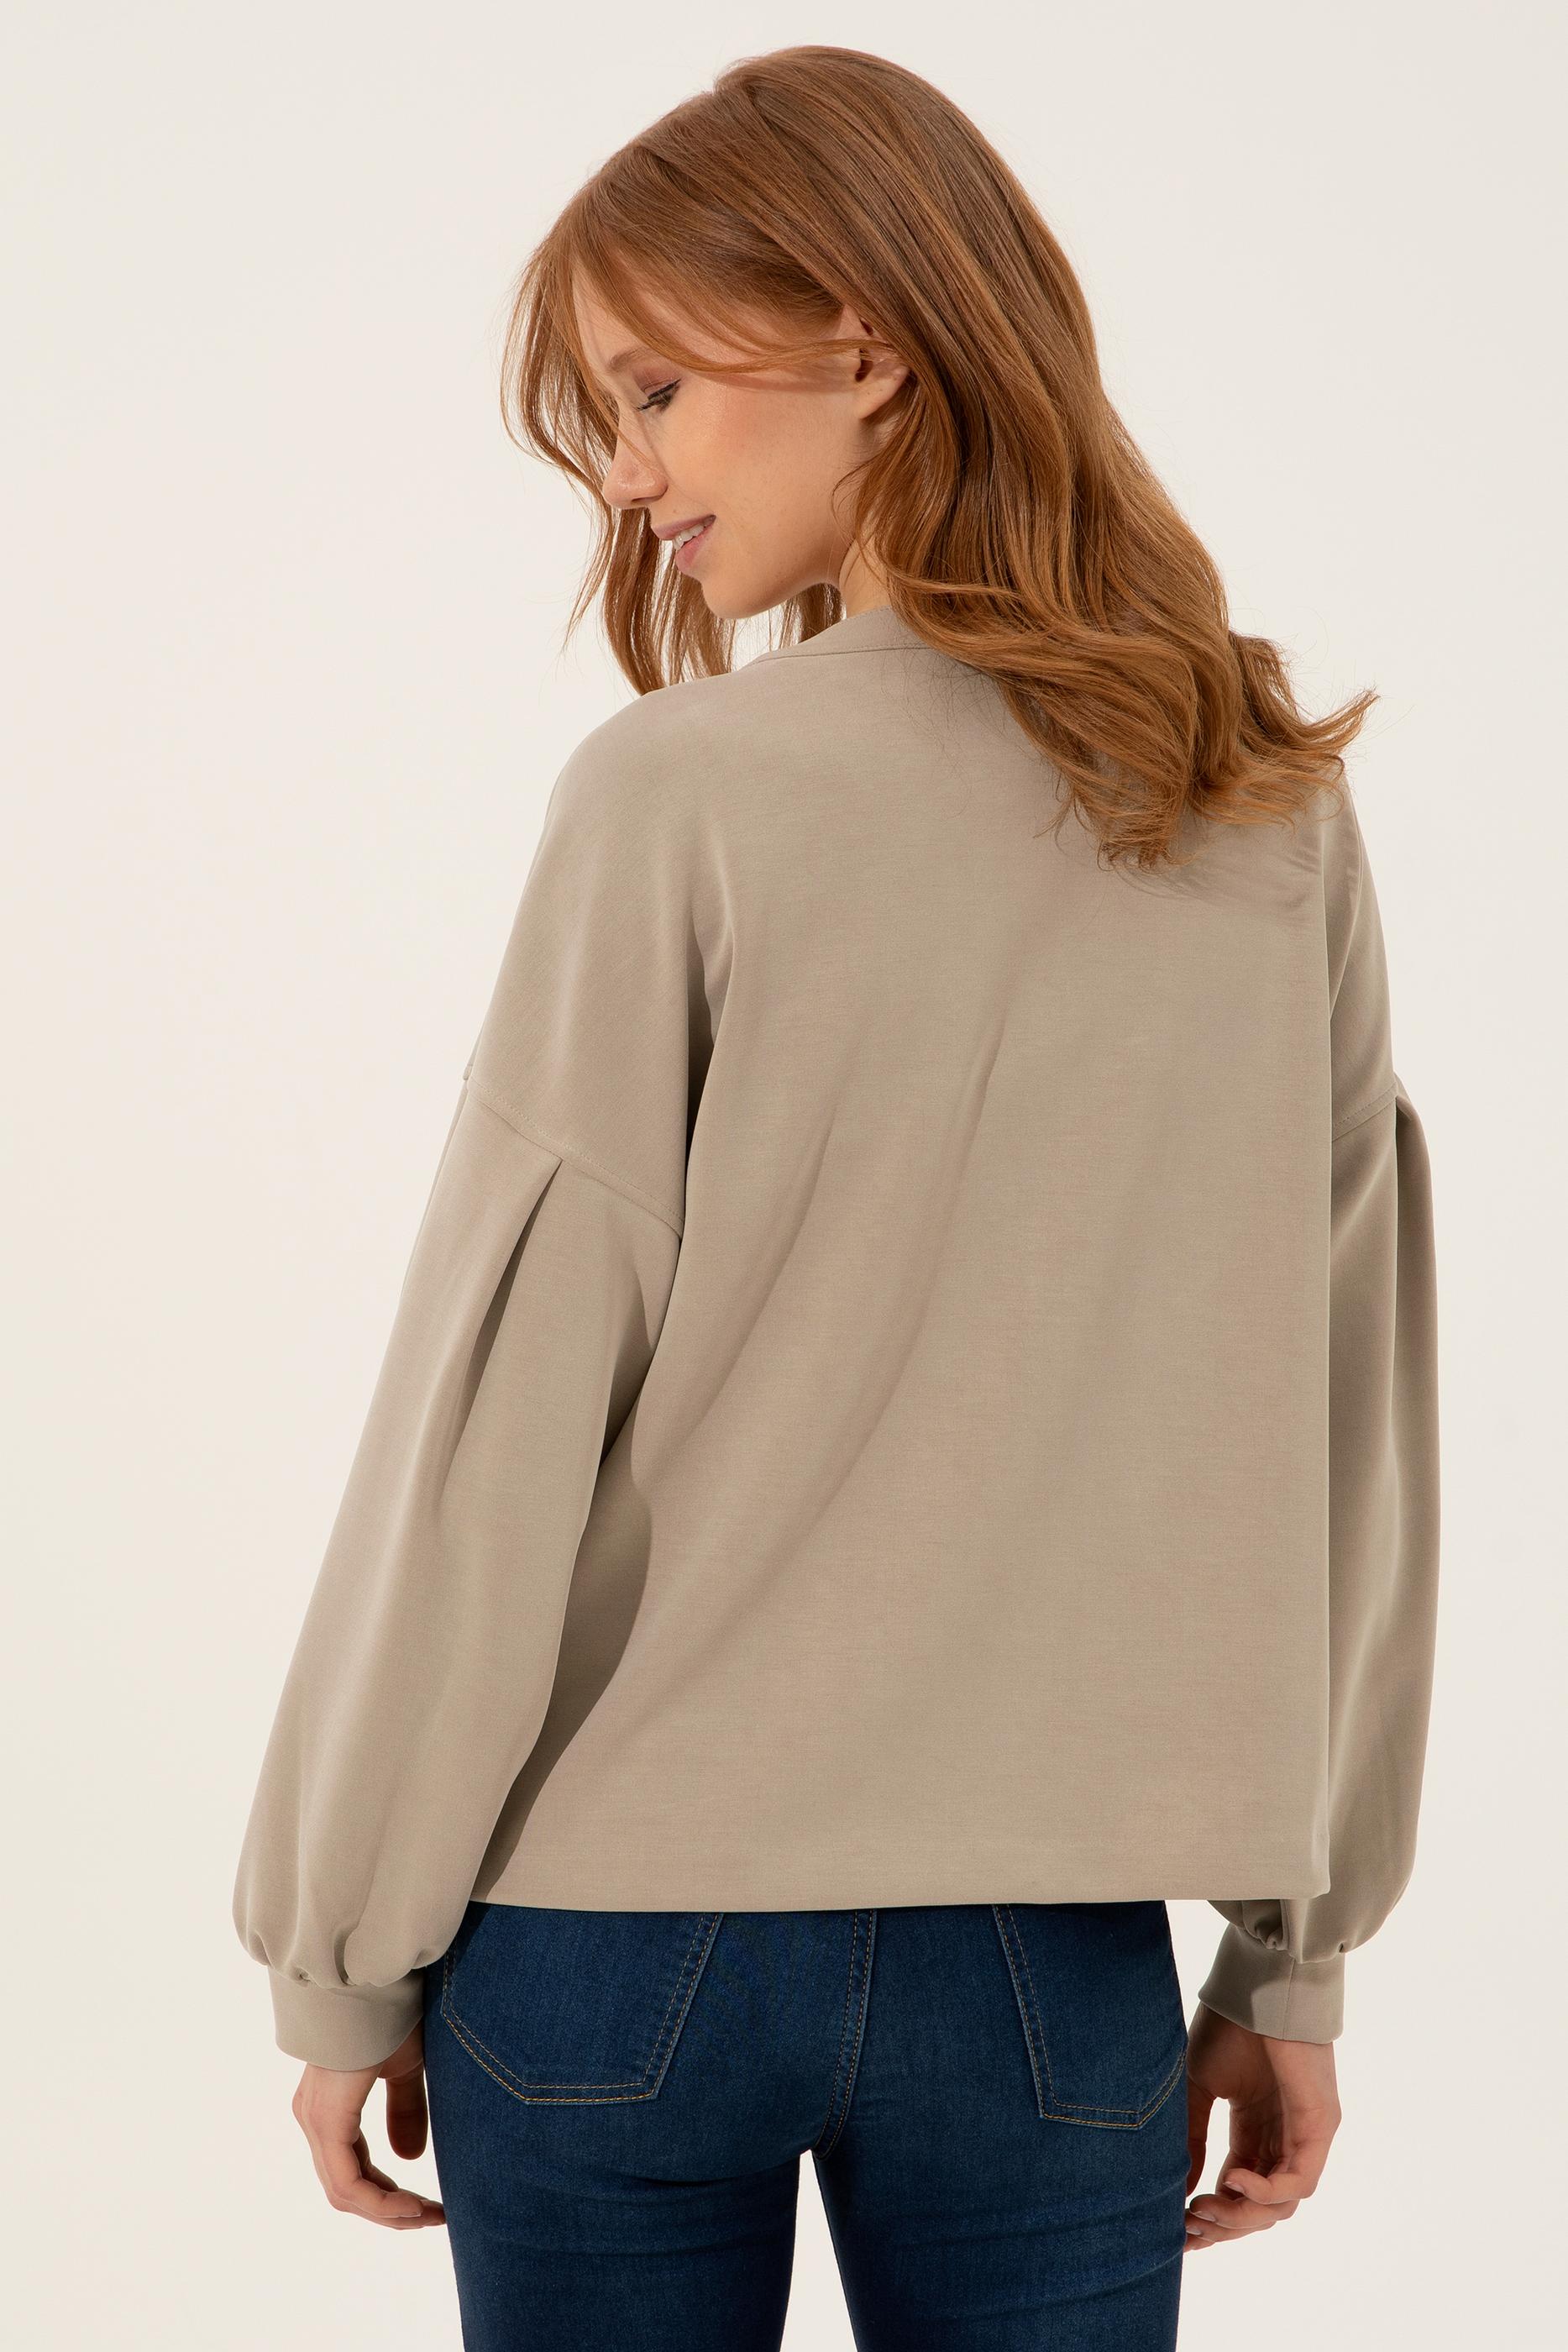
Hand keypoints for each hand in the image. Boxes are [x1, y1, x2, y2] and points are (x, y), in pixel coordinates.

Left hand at [290, 2020, 446, 2228]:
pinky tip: (412, 2206)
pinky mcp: (325, 2120)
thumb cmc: (388, 2012)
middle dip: (393, 2210)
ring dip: (389, 2212)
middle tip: (434, 2217)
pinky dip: (380, 2201)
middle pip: (348, 2189)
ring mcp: (315, 2120)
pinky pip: (347, 2182)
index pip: (354, 2172)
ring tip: (430, 2216)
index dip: (389, 2196)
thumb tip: (410, 2159)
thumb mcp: (405, 2067)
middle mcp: (314, 2119)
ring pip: (346, 2192)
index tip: (428, 2206)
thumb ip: (405, 2109)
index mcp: (330, 2107)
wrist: (372, 1976)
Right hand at [1183, 2000, 1340, 2251]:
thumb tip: (1179, 2193)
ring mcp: (1304, 2136)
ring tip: (1204, 2208)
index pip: (1238, 2192)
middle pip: (1259, 2210)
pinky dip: (1266, 2192)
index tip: (1178, 2229)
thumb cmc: (1229, 2025)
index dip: (1212, 2216)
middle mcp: (1283, 2140)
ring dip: (1242, 2217)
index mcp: (1255, 2130)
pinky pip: (1300, 2182)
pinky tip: (1233, 2180)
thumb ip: (1193, 2138)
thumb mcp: (1199, 2087)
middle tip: (1188, 2227)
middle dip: (1223, 2225)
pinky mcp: (1318, 2127)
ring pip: (1281, 2207)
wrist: (1257, 1985)